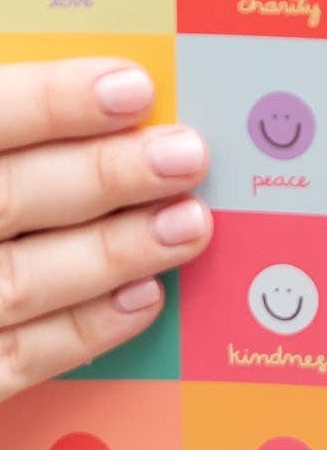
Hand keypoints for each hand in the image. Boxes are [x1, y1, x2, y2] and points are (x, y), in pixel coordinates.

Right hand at [0, 55, 212, 400]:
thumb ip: (12, 122)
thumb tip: (108, 89)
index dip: (51, 103)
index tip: (132, 89)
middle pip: (4, 200)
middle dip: (103, 176)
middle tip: (184, 156)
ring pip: (17, 283)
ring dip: (111, 252)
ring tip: (186, 225)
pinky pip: (11, 360)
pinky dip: (81, 331)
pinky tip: (141, 299)